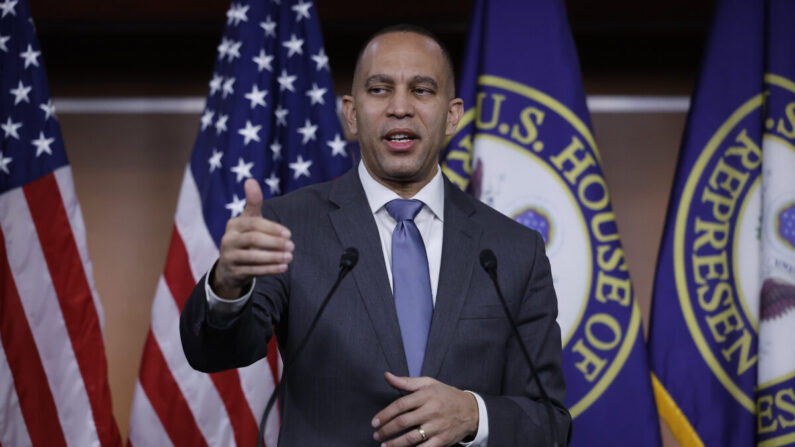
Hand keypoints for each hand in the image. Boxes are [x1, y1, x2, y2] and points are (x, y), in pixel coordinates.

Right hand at [213, 179, 293, 298]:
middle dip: (274, 242)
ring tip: (290, 257)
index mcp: (233, 225)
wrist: (229, 266)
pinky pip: (252, 271)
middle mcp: (228, 240)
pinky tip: (283, 268)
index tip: (289, 233)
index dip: (272, 228)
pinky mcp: (234, 272)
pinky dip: (269, 269)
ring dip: (274, 257)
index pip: (253, 224)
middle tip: (292, 246)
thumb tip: (250, 180)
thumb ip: (253, 202)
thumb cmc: (244, 237)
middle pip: (252, 239)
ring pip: (252, 257)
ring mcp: (229, 257)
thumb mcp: (248, 219)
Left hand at [372, 372, 478, 445]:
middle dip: (386, 430)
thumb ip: (406, 382)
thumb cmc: (445, 395)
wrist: (471, 410)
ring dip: (394, 444)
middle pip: (403, 422)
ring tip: (384, 446)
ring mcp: (437, 426)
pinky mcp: (442, 440)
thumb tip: (386, 376)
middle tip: (377, 435)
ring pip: (411, 438)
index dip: (385, 414)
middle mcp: (431, 410)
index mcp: (426, 395)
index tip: (374, 422)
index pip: (400, 405)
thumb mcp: (428, 383)